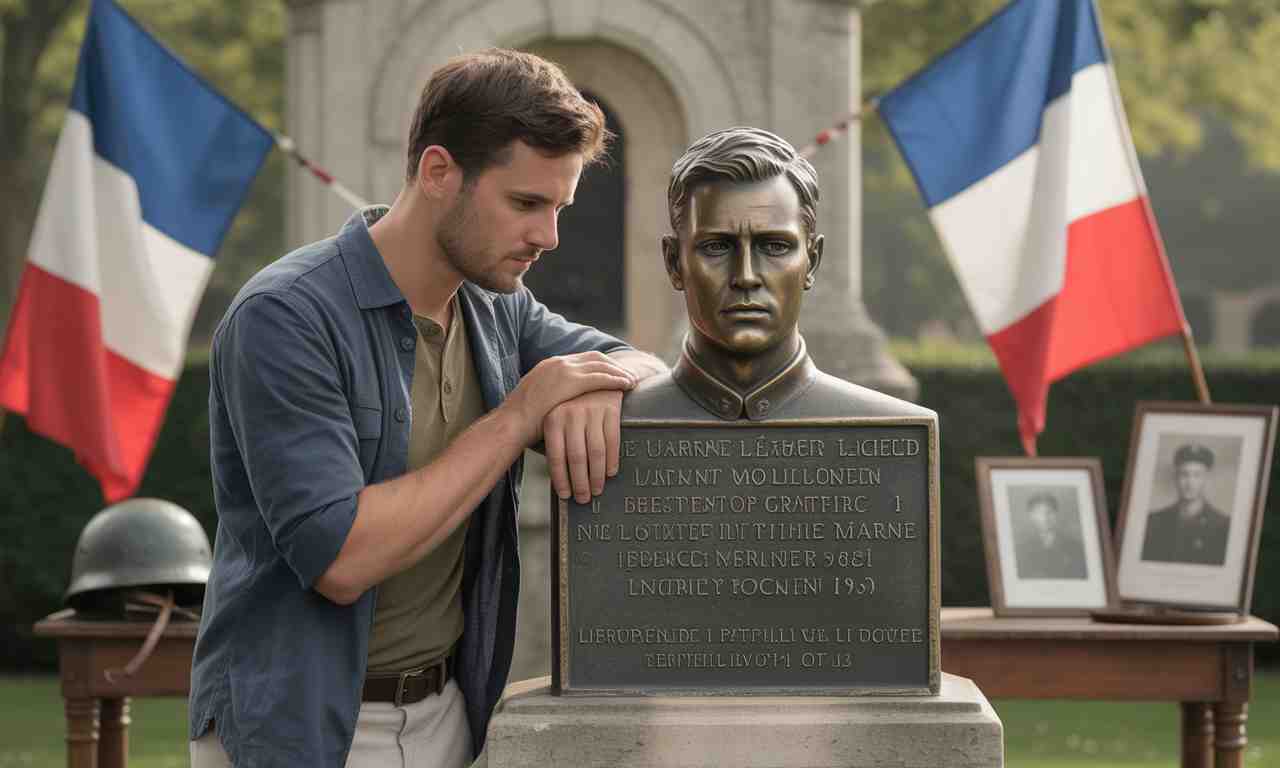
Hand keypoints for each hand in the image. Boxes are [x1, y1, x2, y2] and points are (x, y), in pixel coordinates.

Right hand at [505, 351, 634, 445]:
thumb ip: (553, 397)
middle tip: (628, 375)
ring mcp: (563, 369)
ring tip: (633, 381)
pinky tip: (627, 386)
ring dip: (619, 372)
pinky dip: (616, 380)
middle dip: (613, 365)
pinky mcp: (569, 381)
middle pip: (595, 357)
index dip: (601, 365)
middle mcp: (558, 362)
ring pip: (600, 365)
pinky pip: (600, 377)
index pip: (582, 359)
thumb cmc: (522, 422)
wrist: (511, 423)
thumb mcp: (538, 402)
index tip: (613, 371)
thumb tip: (564, 407)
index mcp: (550, 365)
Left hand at [544, 389, 623, 502]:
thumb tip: (561, 482)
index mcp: (553, 419)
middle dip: (581, 482)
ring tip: (597, 490)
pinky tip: (610, 472)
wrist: (595, 381)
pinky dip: (612, 460)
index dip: (561, 479)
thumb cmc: (573, 409)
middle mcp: (571, 413)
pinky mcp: (611, 408)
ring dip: (597, 476)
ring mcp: (591, 410)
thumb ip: (557, 445)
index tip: (566, 495)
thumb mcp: (558, 422)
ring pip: (595, 452)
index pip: (556, 456)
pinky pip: (612, 441)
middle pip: (577, 457)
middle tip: (584, 498)